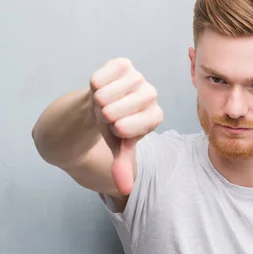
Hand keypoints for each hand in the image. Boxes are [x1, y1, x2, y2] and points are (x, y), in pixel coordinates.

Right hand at [89, 58, 162, 194]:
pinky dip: (97, 83)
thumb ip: (122, 165)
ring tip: (102, 103)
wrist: (99, 106)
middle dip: (110, 113)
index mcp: (155, 116)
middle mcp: (151, 94)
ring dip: (101, 100)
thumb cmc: (113, 127)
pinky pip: (104, 75)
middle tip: (105, 115)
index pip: (142, 122)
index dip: (125, 127)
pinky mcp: (123, 64)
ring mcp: (138, 77)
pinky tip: (99, 88)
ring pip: (112, 91)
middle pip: (124, 106)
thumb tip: (126, 189)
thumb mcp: (117, 147)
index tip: (116, 128)